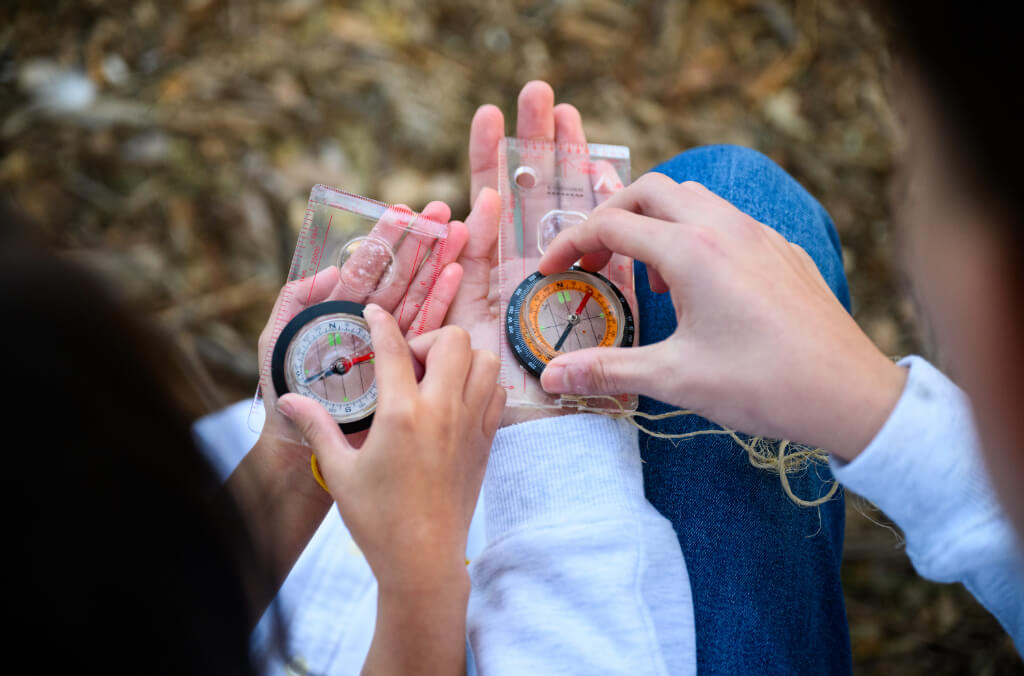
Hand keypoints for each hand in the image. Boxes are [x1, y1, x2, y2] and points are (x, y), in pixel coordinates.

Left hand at [257, 200, 467, 448]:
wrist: (301, 444)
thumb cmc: (284, 393)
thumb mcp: (276, 342)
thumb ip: (293, 302)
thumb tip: (329, 271)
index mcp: (339, 309)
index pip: (365, 267)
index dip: (384, 239)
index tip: (404, 212)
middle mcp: (368, 320)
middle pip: (398, 274)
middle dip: (421, 241)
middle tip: (443, 211)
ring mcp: (390, 340)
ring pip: (417, 294)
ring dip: (439, 262)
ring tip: (460, 232)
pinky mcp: (406, 363)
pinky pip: (426, 328)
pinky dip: (442, 301)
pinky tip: (457, 274)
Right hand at [278, 305, 503, 589]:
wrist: (422, 560)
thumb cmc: (377, 519)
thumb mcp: (338, 471)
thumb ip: (316, 427)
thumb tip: (288, 398)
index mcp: (401, 414)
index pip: (394, 347)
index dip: (381, 321)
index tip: (373, 312)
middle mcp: (441, 412)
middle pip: (452, 339)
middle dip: (428, 337)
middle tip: (408, 363)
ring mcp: (470, 425)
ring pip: (484, 360)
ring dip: (461, 357)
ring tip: (435, 378)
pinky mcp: (486, 441)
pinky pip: (496, 392)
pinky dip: (480, 383)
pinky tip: (455, 401)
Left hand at [456, 81, 622, 423]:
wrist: (536, 449)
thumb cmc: (484, 409)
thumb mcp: (445, 356)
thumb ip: (433, 317)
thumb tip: (438, 261)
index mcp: (486, 281)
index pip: (485, 208)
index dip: (485, 162)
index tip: (488, 115)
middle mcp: (525, 275)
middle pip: (530, 198)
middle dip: (532, 144)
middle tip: (536, 90)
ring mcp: (567, 284)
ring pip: (570, 214)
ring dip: (569, 164)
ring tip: (570, 113)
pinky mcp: (601, 302)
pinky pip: (607, 251)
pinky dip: (610, 212)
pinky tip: (607, 171)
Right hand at [537, 174, 907, 461]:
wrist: (848, 393)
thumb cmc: (763, 384)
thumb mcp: (676, 379)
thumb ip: (607, 369)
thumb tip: (550, 377)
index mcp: (692, 251)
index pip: (611, 224)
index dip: (570, 244)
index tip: (550, 270)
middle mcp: (725, 228)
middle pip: (649, 190)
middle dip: (610, 214)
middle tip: (592, 257)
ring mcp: (758, 234)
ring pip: (691, 197)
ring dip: (654, 218)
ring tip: (643, 270)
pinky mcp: (781, 249)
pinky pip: (726, 218)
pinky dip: (693, 231)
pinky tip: (696, 282)